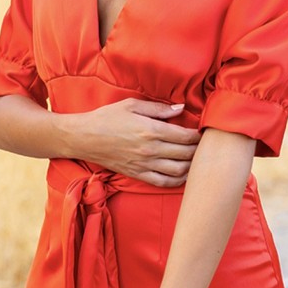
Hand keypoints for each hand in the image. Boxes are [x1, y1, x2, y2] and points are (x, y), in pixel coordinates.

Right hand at [77, 98, 200, 186]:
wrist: (84, 138)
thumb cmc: (107, 118)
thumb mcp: (132, 105)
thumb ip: (159, 108)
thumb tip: (181, 108)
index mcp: (151, 130)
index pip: (185, 136)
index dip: (198, 135)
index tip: (202, 132)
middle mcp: (150, 150)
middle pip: (186, 154)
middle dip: (198, 150)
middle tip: (203, 145)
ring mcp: (144, 164)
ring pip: (179, 171)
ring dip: (192, 166)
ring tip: (195, 158)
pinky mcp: (137, 174)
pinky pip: (163, 182)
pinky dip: (177, 180)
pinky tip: (183, 174)